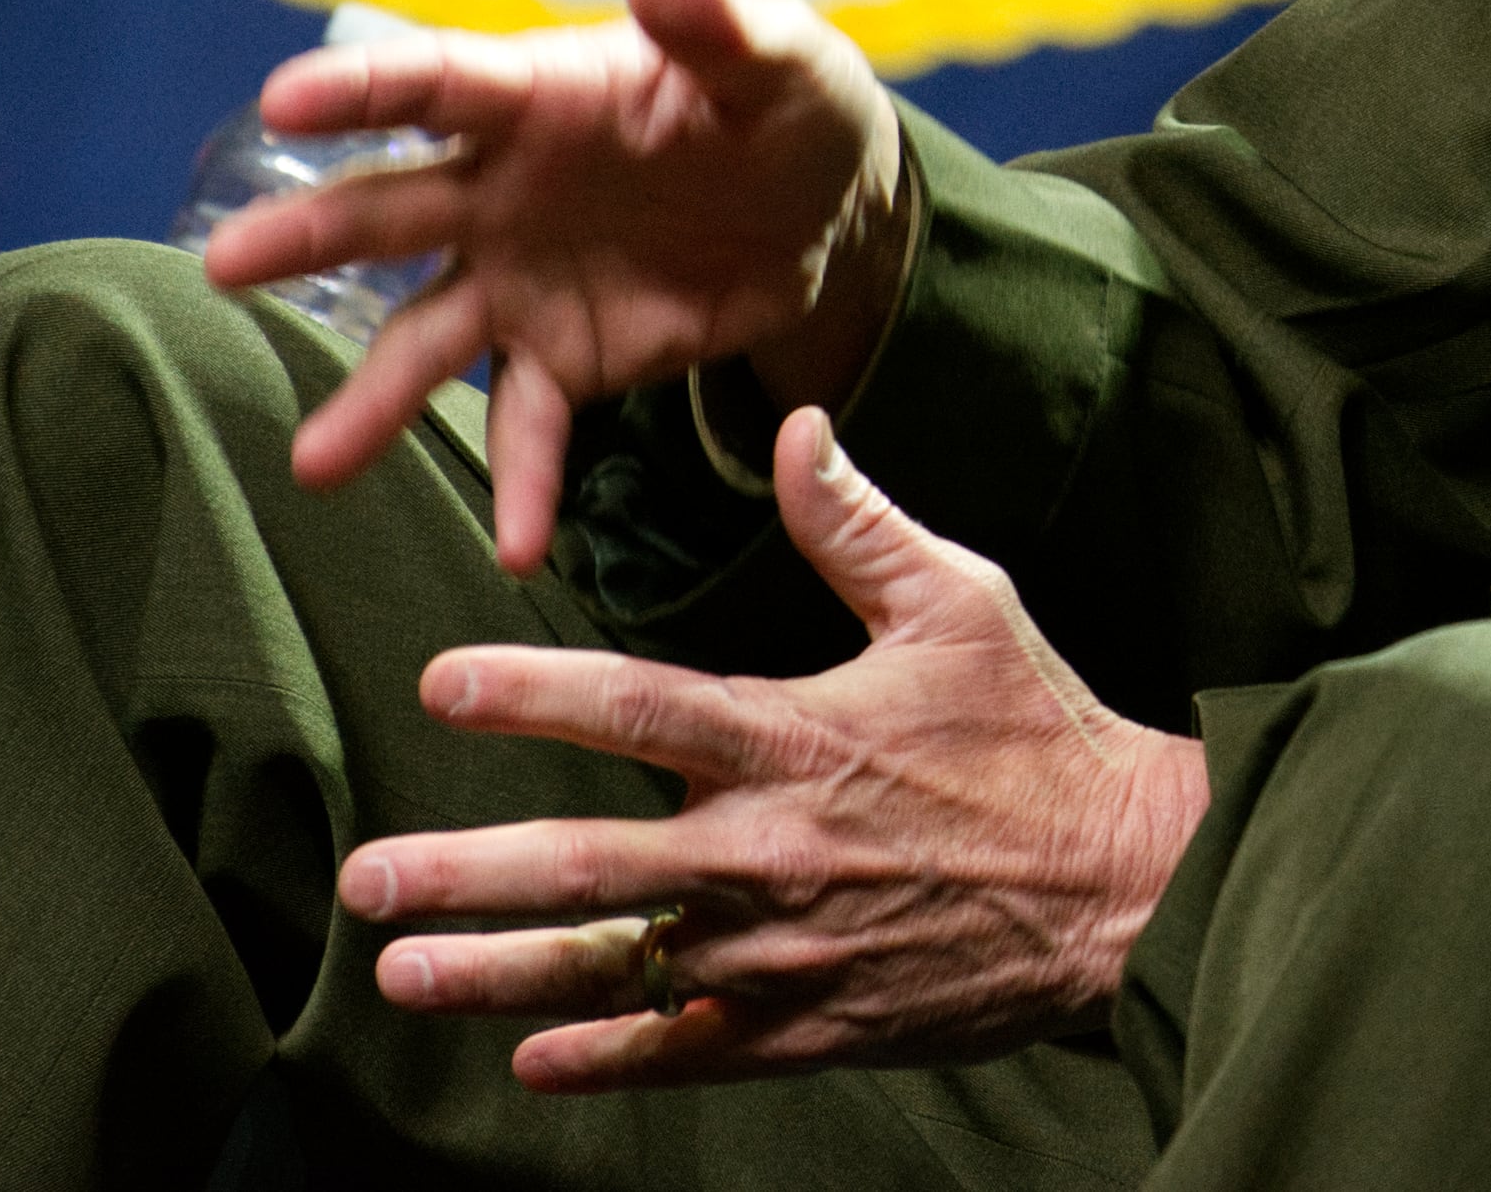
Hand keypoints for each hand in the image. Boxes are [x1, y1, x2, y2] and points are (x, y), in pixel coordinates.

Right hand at [200, 0, 910, 568]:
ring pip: (425, 340)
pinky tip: (516, 546)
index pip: (436, 84)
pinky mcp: (565, 357)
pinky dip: (523, 486)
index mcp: (539, 95)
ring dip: (372, 400)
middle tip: (225, 265)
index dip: (363, 88)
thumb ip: (714, 23)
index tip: (283, 101)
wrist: (824, 204)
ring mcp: (518, 279)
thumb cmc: (780, 104)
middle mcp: (499, 191)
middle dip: (309, 235)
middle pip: (391, 211)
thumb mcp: (773, 58)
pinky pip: (531, 425)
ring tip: (314, 464)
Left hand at [344, 408, 1212, 1086]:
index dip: (534, 692)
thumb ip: (858, 526)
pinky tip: (530, 1058)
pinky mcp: (811, 1024)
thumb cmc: (1040, 731)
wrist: (1125, 881)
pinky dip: (605, 1058)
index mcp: (799, 737)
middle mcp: (773, 850)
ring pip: (614, 968)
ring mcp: (784, 948)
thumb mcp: (964, 602)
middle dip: (462, 873)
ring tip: (399, 972)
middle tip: (364, 878)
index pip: (640, 706)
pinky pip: (685, 1050)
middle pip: (589, 864)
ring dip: (496, 974)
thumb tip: (795, 431)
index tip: (443, 682)